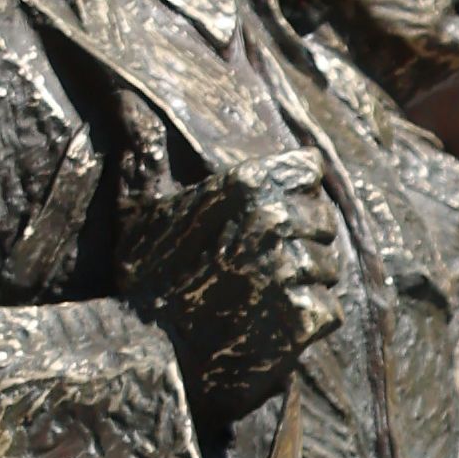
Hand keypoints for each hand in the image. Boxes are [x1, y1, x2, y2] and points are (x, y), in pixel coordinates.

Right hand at [147, 168, 343, 437]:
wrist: (147, 355)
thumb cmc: (143, 281)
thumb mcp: (138, 209)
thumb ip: (144, 154)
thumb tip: (128, 102)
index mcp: (244, 186)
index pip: (308, 171)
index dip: (298, 193)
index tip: (281, 213)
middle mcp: (274, 220)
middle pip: (323, 223)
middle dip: (303, 244)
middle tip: (266, 270)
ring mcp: (291, 270)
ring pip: (328, 270)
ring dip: (305, 287)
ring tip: (264, 301)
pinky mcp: (303, 318)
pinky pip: (330, 311)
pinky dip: (310, 323)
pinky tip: (275, 328)